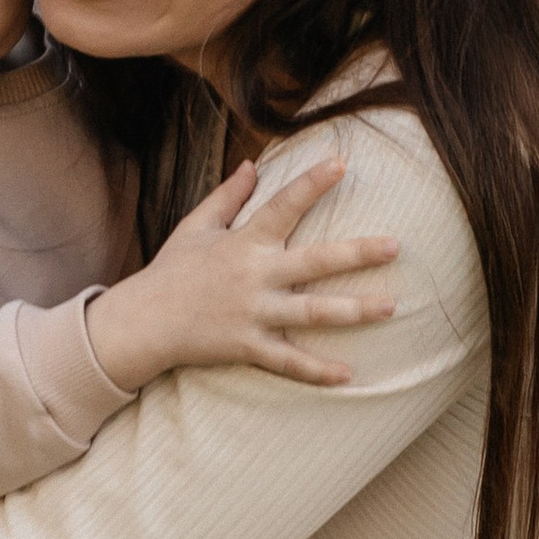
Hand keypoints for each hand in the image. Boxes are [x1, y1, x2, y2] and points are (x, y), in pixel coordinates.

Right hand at [86, 146, 398, 392]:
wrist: (143, 322)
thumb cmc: (171, 271)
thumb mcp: (196, 227)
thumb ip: (228, 196)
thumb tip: (251, 163)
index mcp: (244, 242)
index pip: (283, 206)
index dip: (312, 184)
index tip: (342, 163)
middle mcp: (254, 275)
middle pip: (314, 261)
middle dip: (356, 253)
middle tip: (396, 246)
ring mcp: (253, 313)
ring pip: (311, 312)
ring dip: (353, 311)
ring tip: (390, 306)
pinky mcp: (247, 346)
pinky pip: (287, 361)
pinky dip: (316, 370)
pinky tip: (348, 375)